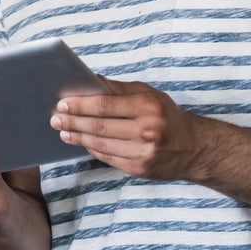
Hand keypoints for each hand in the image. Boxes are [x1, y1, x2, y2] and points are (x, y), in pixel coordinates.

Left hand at [52, 76, 206, 180]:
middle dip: (73, 122)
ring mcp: (143, 152)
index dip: (80, 105)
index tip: (62, 103)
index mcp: (147, 107)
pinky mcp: (140, 169)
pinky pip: (108, 158)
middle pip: (99, 126)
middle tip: (55, 119)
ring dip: (78, 138)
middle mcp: (147, 130)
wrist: (195, 148)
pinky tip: (81, 143)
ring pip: (101, 145)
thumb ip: (119, 88)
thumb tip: (91, 80)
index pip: (105, 105)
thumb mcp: (149, 94)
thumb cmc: (167, 116)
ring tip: (63, 132)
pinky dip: (92, 150)